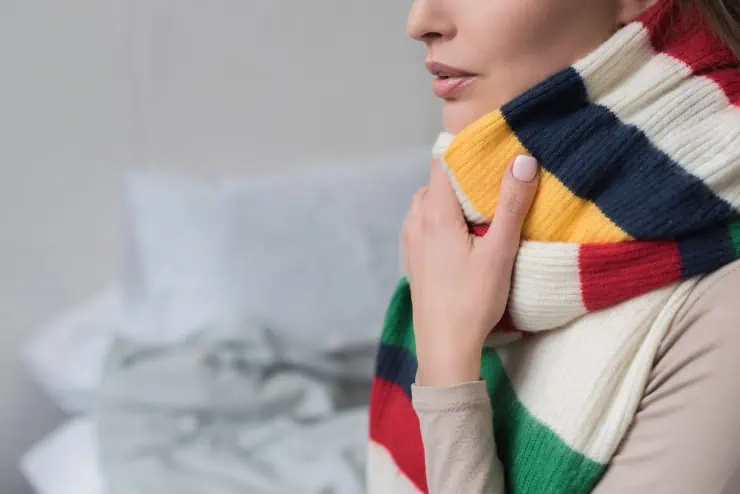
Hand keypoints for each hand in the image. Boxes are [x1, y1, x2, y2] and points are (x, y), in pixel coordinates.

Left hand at [403, 155, 538, 386]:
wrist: (444, 348)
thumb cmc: (472, 302)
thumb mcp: (499, 252)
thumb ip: (511, 205)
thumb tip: (522, 159)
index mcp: (434, 214)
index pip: (442, 162)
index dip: (465, 151)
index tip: (491, 148)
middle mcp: (416, 222)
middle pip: (436, 182)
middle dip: (462, 177)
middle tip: (493, 183)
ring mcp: (411, 242)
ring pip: (429, 204)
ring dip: (452, 201)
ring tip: (482, 211)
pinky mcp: (413, 260)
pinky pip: (425, 225)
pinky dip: (443, 220)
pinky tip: (465, 237)